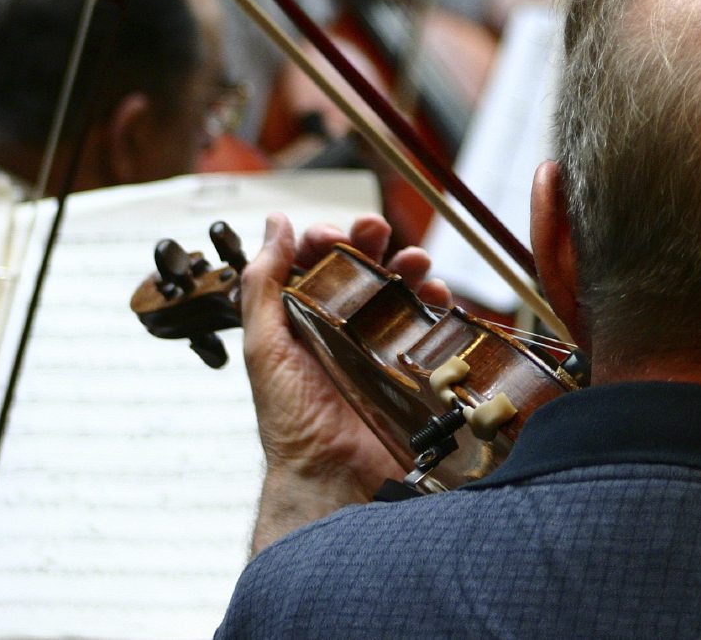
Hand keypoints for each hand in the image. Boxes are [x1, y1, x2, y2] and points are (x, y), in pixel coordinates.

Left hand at [241, 212, 448, 550]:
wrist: (334, 476)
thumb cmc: (292, 420)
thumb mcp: (266, 347)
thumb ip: (264, 285)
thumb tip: (275, 224)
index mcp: (302, 321)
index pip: (316, 264)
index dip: (327, 241)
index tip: (332, 234)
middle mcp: (342, 329)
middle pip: (362, 269)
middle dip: (372, 241)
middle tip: (376, 228)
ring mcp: (380, 346)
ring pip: (400, 289)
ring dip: (409, 266)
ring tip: (416, 260)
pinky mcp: (413, 365)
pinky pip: (430, 324)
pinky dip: (437, 302)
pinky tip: (436, 295)